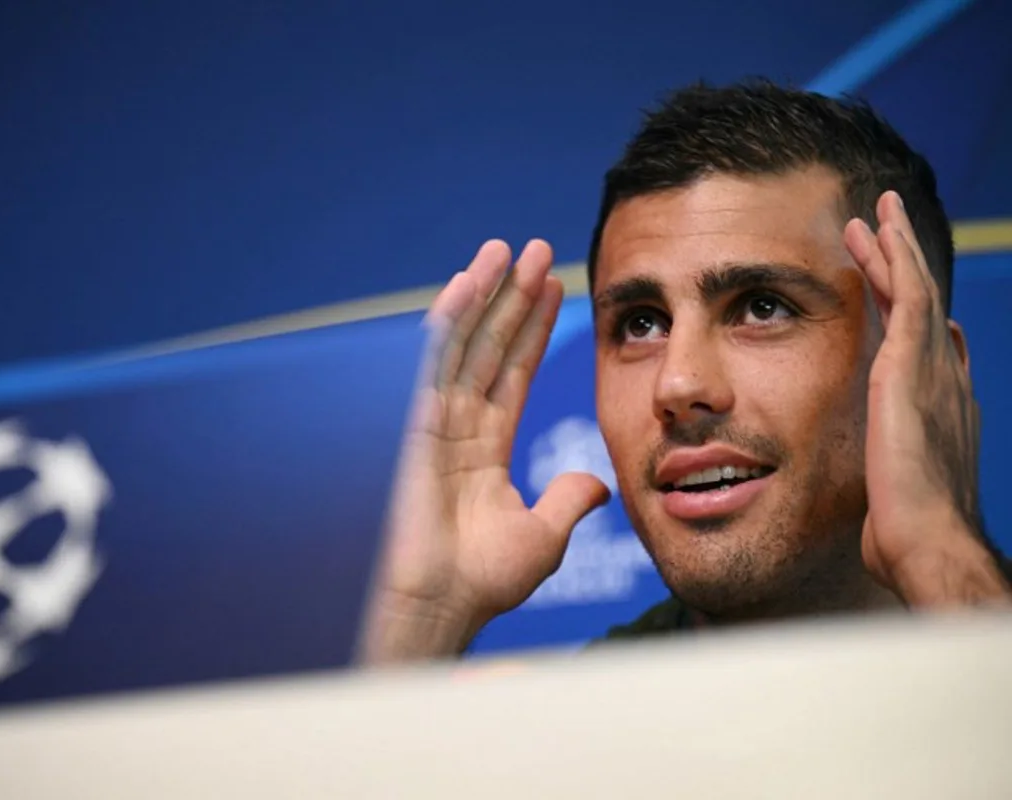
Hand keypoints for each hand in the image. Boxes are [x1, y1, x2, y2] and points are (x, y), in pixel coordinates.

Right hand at [360, 240, 609, 661]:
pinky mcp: (417, 426)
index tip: (555, 286)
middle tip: (535, 250)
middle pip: (490, 346)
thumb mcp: (544, 534)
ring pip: (463, 344)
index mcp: (486, 445)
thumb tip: (597, 481)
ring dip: (484, 295)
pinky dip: (450, 323)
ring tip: (505, 250)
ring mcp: (436, 422)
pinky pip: (435, 364)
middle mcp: (459, 425)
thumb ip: (568, 500)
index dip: (534, 328)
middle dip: (512, 298)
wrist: (441, 605)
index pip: (514, 370)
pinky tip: (467, 285)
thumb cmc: (482, 581)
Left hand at [844, 191, 987, 595]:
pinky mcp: (912, 367)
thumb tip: (884, 474)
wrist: (927, 541)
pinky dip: (898, 259)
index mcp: (940, 409)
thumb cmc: (907, 534)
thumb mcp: (897, 493)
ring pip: (917, 291)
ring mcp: (934, 371)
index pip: (927, 350)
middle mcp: (945, 381)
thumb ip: (891, 472)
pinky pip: (910, 295)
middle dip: (903, 270)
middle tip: (883, 232)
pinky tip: (882, 231)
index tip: (899, 293)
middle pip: (922, 311)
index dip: (912, 316)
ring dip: (898, 249)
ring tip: (879, 213)